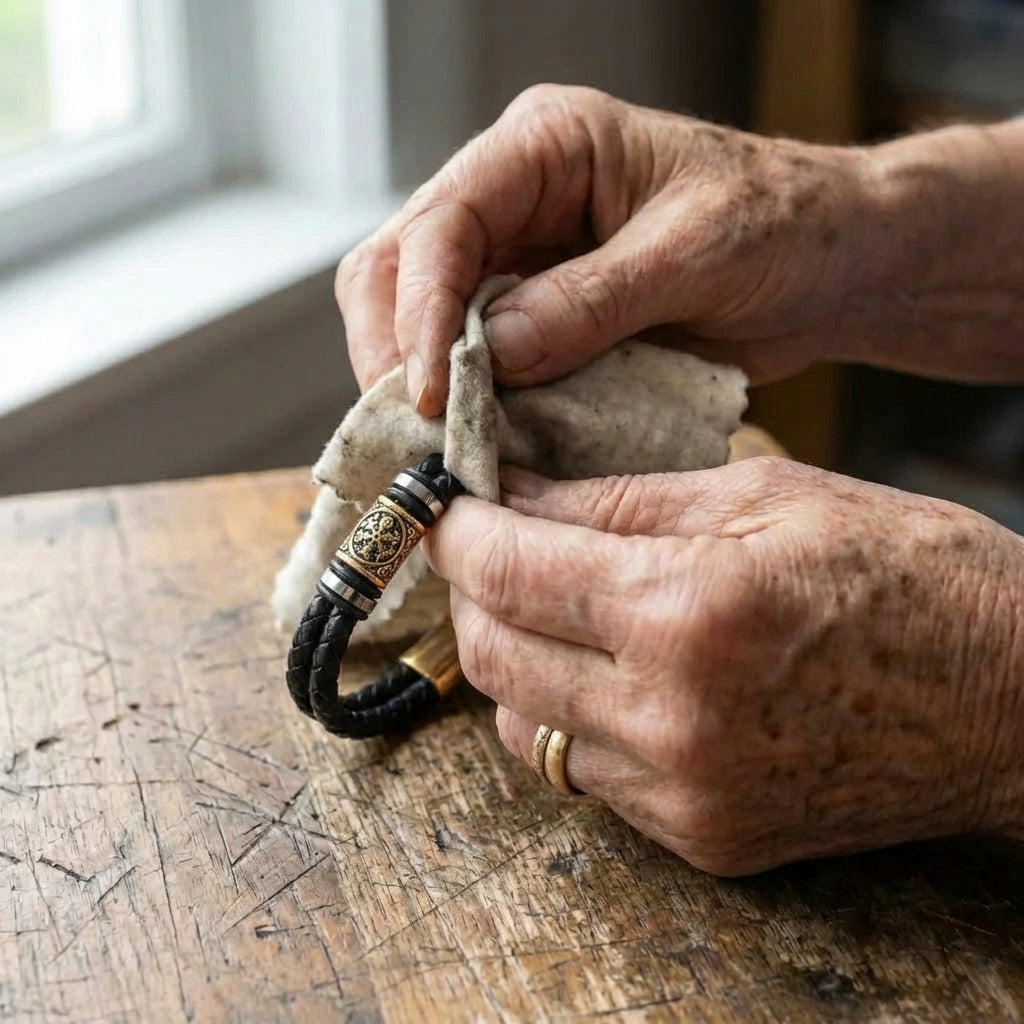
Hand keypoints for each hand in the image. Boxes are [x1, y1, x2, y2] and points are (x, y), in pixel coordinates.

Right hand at [336, 84, 877, 413]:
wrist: (828, 264)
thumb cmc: (782, 224)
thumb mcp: (696, 252)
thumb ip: (592, 300)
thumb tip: (490, 354)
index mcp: (546, 147)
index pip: (443, 221)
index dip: (421, 309)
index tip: (426, 391)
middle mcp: (514, 197)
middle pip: (401, 266)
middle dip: (395, 350)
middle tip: (415, 430)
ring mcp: (519, 259)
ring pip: (420, 317)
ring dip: (420, 382)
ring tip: (438, 445)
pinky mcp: (536, 316)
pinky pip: (473, 359)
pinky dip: (466, 403)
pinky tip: (476, 440)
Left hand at [423, 459, 1023, 874]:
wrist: (1016, 699)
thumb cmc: (911, 573)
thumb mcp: (764, 495)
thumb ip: (621, 501)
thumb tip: (517, 495)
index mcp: (689, 611)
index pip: (510, 571)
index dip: (457, 531)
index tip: (444, 505)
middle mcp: (672, 719)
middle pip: (493, 657)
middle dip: (472, 593)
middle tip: (488, 547)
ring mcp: (686, 795)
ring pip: (524, 727)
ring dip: (514, 660)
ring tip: (550, 607)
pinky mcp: (704, 838)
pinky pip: (587, 775)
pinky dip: (572, 717)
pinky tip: (610, 672)